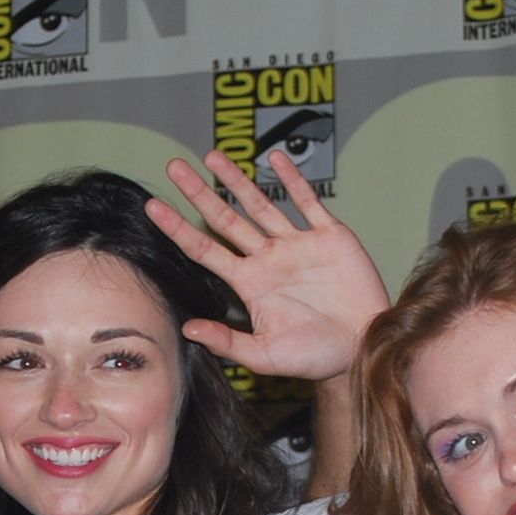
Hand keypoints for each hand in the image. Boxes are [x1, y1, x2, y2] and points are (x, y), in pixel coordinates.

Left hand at [147, 149, 389, 383]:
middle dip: (199, 193)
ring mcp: (297, 244)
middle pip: (225, 219)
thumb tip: (187, 329)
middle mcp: (268, 259)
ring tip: (213, 156)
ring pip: (260, 204)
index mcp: (250, 283)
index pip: (205, 249)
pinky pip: (307, 201)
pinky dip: (292, 179)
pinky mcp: (329, 236)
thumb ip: (227, 342)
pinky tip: (274, 160)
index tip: (153, 207)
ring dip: (237, 180)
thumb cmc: (315, 358)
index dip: (178, 228)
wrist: (363, 348)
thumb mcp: (265, 355)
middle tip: (174, 167)